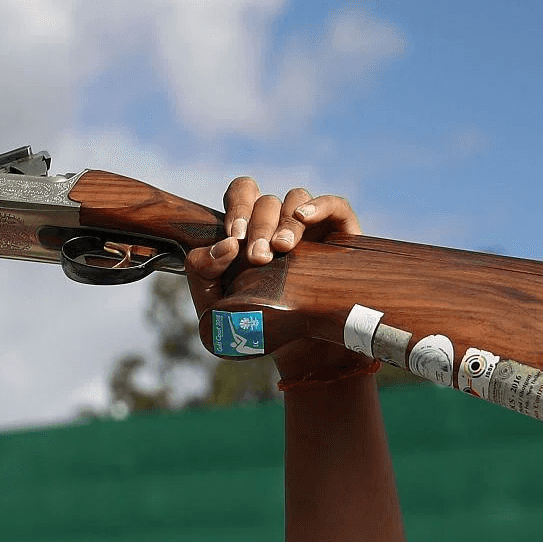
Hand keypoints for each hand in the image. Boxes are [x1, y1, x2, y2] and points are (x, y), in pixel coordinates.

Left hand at [183, 178, 369, 384]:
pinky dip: (319, 205)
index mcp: (249, 230)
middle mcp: (279, 222)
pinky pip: (334, 205)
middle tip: (258, 257)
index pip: (242, 193)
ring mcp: (311, 225)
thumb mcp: (215, 305)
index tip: (234, 238)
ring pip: (295, 200)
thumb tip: (224, 246)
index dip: (237, 206)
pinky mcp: (340, 233)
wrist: (301, 348)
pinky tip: (305, 218)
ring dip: (285, 222)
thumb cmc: (254, 323)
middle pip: (265, 202)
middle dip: (258, 227)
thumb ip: (202, 273)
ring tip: (282, 250)